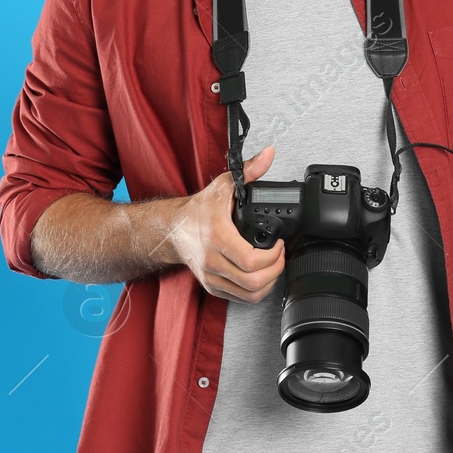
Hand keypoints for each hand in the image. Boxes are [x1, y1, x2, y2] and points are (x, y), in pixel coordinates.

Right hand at [168, 144, 284, 302]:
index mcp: (218, 238)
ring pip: (250, 295)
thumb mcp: (223, 186)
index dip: (273, 256)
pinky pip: (241, 298)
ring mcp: (212, 277)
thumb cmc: (197, 211)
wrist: (172, 230)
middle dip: (276, 270)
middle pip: (254, 282)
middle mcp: (213, 261)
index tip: (279, 244)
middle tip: (280, 256)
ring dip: (268, 283)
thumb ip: (248, 170)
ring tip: (273, 266)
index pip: (251, 260)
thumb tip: (268, 154)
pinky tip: (261, 276)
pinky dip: (256, 291)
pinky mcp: (212, 287)